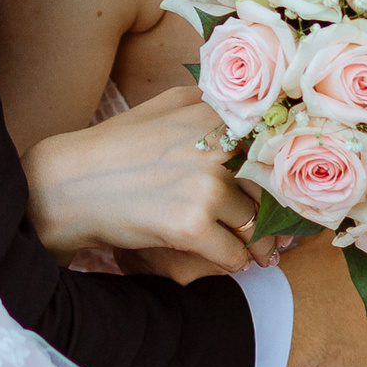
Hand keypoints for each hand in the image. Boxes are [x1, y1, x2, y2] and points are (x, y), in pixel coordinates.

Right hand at [23, 86, 272, 273]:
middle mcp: (216, 146)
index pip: (276, 145)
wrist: (71, 185)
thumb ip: (214, 104)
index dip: (288, 173)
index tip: (295, 192)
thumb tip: (261, 112)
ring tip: (259, 252)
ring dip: (258, 244)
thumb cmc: (119, 145)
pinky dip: (233, 262)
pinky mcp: (191, 226)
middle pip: (272, 189)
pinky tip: (226, 259)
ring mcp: (205, 187)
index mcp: (215, 114)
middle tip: (285, 234)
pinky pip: (234, 254)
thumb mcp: (168, 105)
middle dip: (278, 216)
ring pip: (256, 226)